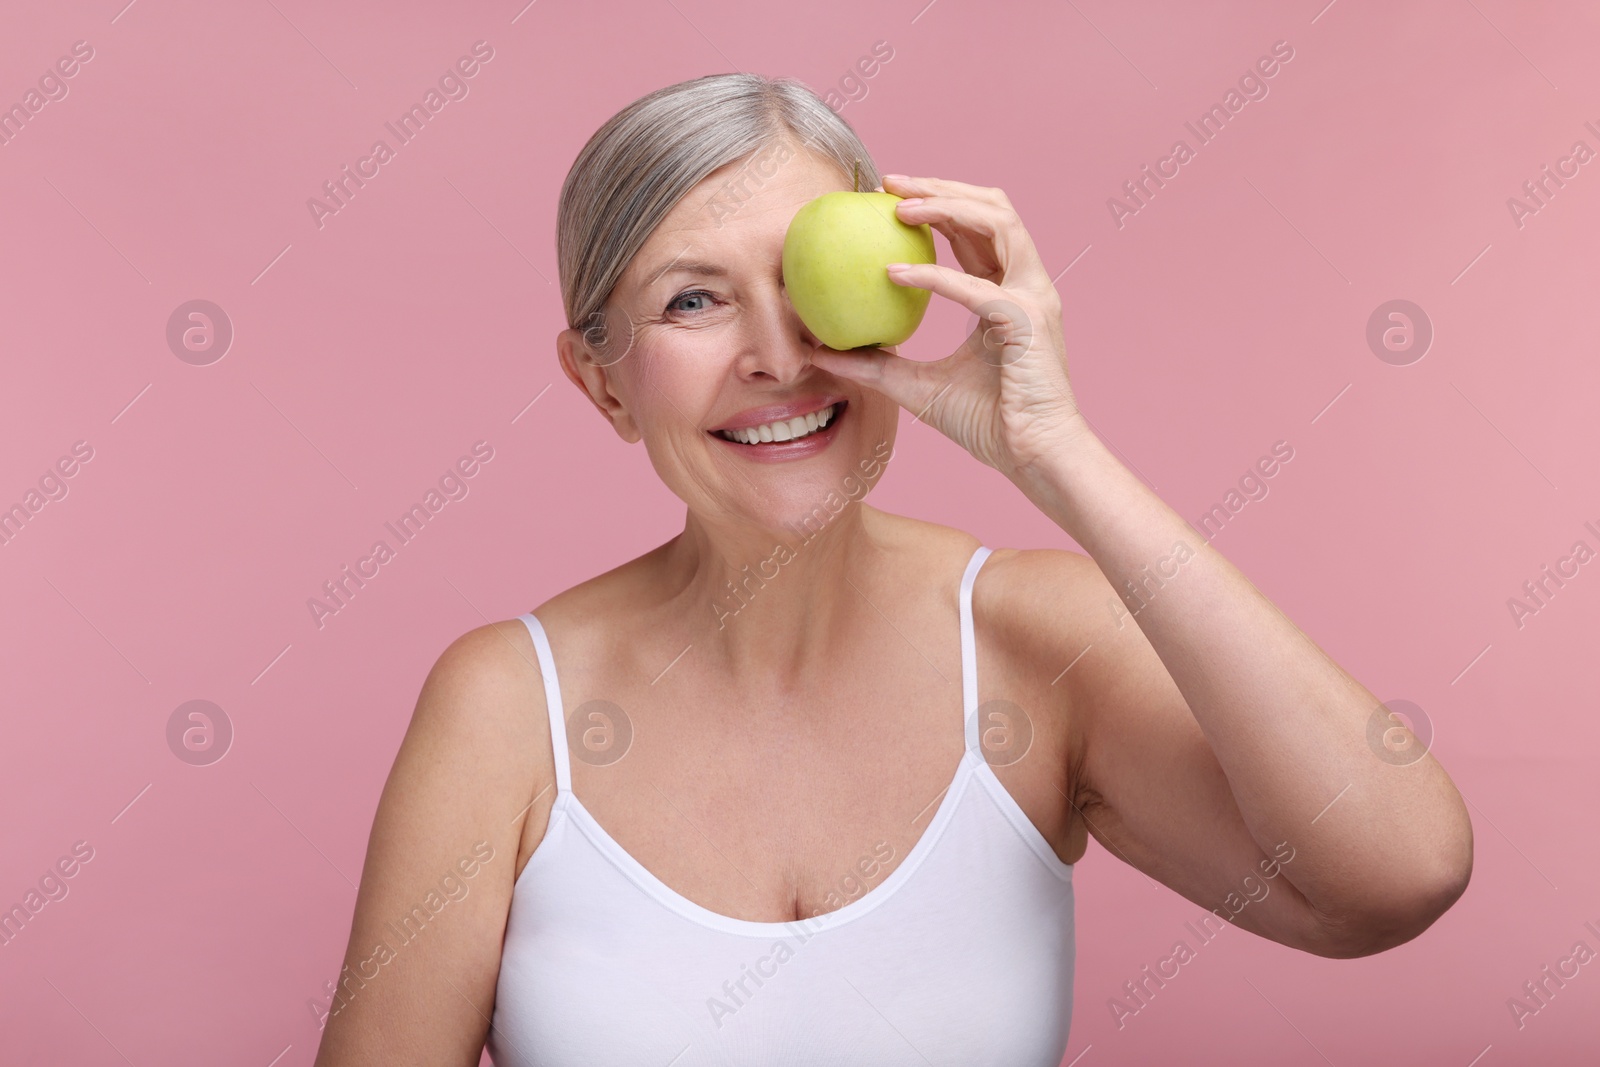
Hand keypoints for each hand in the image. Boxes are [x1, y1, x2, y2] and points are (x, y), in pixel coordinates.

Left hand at [807, 174, 1091, 482]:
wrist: (1034, 457)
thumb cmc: (988, 424)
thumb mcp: (916, 386)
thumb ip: (874, 364)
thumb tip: (819, 352)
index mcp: (1008, 293)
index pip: (977, 231)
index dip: (938, 204)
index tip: (887, 198)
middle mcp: (1026, 285)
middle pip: (992, 208)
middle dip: (941, 185)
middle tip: (887, 183)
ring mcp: (1033, 297)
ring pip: (998, 223)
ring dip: (947, 206)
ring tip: (897, 206)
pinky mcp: (1028, 320)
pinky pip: (976, 287)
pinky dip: (933, 277)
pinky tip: (891, 275)